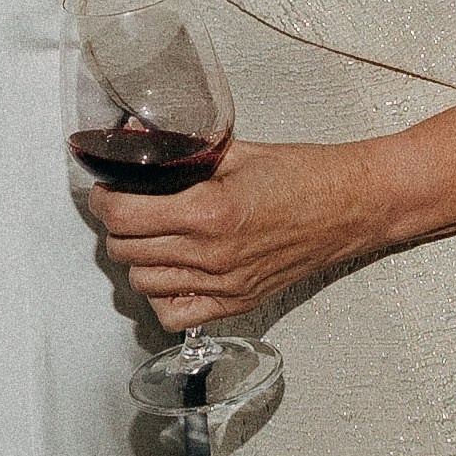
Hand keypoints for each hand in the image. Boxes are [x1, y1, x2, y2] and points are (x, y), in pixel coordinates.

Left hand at [89, 136, 385, 328]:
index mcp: (209, 211)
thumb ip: (186, 151)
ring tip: (148, 236)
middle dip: (117, 226)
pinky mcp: (238, 302)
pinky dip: (162, 294)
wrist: (352, 206)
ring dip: (137, 258)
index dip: (103, 200)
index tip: (105, 191)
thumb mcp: (237, 151)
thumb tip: (141, 142)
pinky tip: (170, 270)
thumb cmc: (304, 176)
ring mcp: (224, 284)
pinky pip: (174, 313)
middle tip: (126, 206)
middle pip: (126, 250)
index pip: (123, 216)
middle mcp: (213, 255)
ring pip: (143, 282)